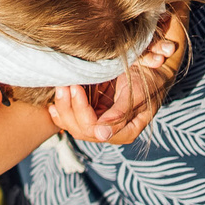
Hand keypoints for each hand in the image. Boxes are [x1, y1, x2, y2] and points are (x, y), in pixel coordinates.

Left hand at [55, 3, 188, 145]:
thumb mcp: (138, 92)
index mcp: (126, 131)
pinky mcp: (93, 114)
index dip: (81, 110)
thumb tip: (101, 135)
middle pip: (81, 129)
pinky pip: (72, 119)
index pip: (95, 129)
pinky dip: (60, 112)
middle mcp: (111, 133)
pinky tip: (52, 104)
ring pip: (73, 126)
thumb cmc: (149, 79)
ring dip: (63, 107)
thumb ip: (120, 113)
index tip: (75, 87)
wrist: (152, 69)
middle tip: (63, 84)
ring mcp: (100, 125)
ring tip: (59, 86)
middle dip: (68, 108)